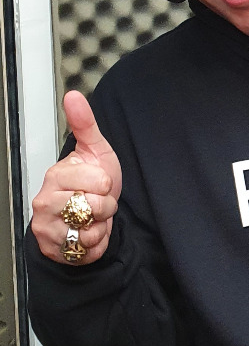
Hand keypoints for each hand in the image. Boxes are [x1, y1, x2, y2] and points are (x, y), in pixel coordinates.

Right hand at [30, 91, 121, 263]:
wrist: (91, 215)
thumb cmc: (93, 182)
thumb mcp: (95, 150)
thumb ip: (85, 124)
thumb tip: (73, 95)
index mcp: (56, 175)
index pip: (97, 181)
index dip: (106, 183)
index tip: (99, 182)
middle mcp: (44, 202)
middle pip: (94, 206)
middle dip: (105, 205)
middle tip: (96, 200)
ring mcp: (46, 227)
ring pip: (90, 229)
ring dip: (101, 224)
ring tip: (93, 216)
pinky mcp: (53, 249)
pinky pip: (88, 247)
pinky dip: (97, 241)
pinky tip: (89, 232)